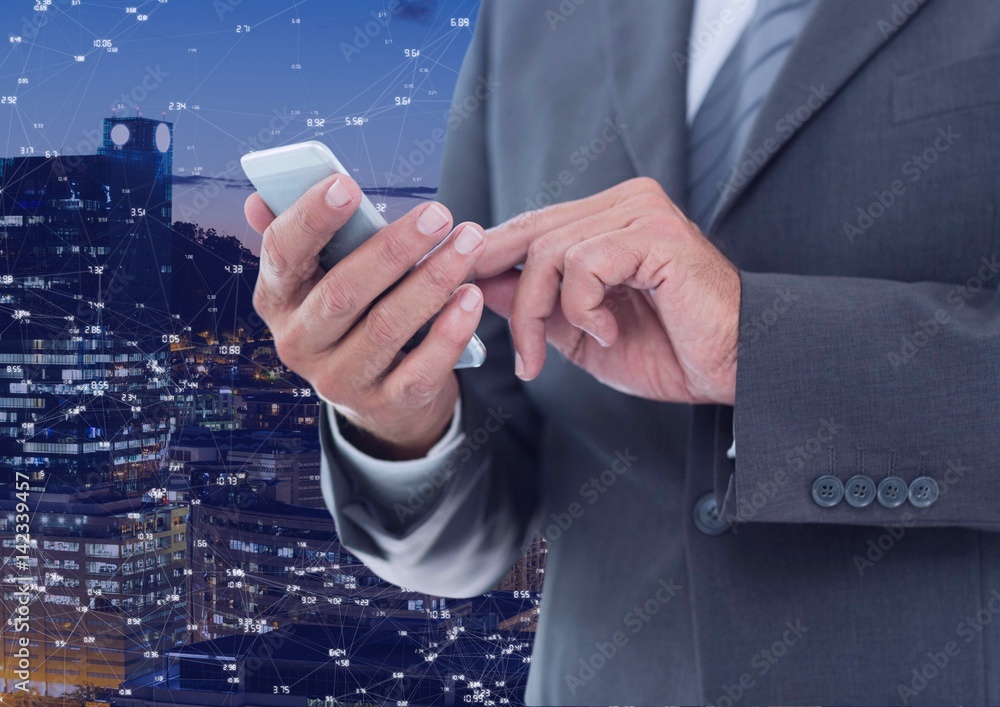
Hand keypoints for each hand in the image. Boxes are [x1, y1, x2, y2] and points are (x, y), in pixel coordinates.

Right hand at [245, 173, 486, 458]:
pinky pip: (420, 369)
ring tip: (469, 244)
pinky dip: (449, 332)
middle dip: (394, 249)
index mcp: (278, 299)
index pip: (282, 254)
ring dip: (432, 281)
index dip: (311, 218)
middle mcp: (298, 343)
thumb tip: (259, 198)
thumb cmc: (355, 312)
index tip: (347, 185)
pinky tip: (471, 297)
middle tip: (438, 214)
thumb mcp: (323, 277)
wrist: (380, 395)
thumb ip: (303, 236)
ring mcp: (339, 380)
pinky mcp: (383, 405)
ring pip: (386, 327)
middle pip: (343, 292)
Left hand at [472, 177, 739, 404]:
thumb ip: (536, 305)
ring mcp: (641, 213)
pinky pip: (583, 264)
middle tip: (519, 351)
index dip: (492, 257)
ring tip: (557, 354)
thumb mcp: (582, 333)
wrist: (735, 368)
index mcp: (610, 218)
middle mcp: (625, 203)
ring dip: (540, 313)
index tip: (462, 292)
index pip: (533, 225)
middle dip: (510, 296)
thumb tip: (477, 282)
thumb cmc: (671, 351)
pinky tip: (608, 331)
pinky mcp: (655, 234)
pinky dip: (581, 308)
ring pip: (550, 252)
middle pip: (533, 235)